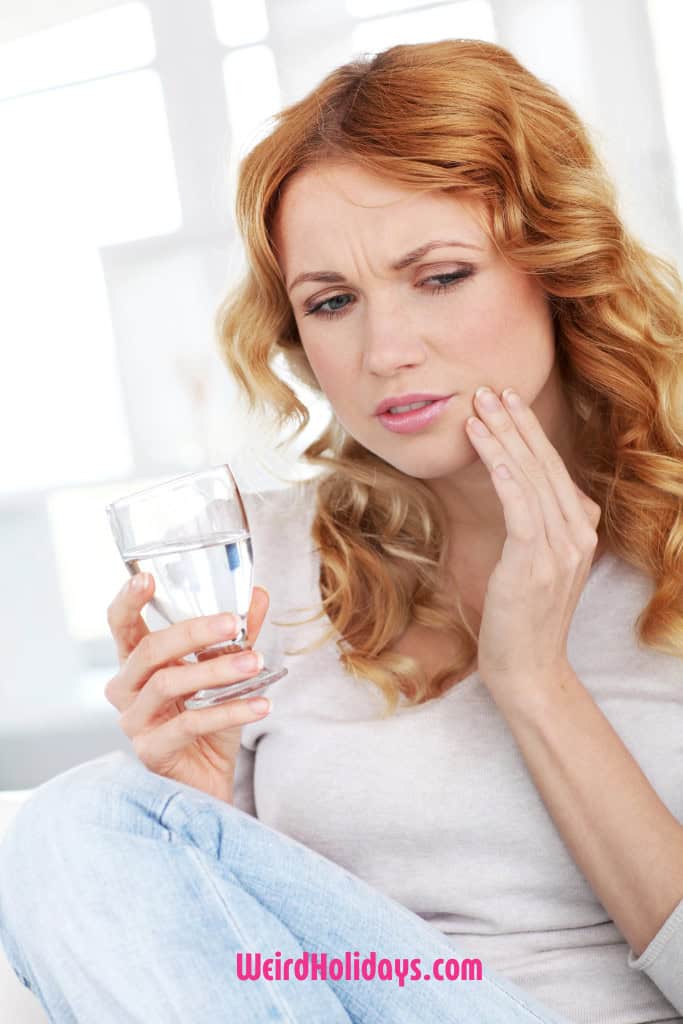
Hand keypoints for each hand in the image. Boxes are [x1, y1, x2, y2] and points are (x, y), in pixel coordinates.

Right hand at [105, 576, 271, 801]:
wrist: (209, 782)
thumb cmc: (209, 723)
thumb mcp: (227, 674)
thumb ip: (238, 635)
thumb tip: (258, 594)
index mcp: (137, 663)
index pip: (121, 625)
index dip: (128, 600)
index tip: (146, 577)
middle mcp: (126, 689)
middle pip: (149, 650)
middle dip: (193, 631)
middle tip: (232, 622)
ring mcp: (134, 721)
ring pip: (169, 684)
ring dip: (217, 670)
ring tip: (256, 662)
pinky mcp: (151, 750)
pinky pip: (189, 724)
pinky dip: (230, 711)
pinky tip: (262, 704)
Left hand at [464, 386, 601, 703]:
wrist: (529, 669)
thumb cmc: (522, 619)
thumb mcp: (538, 567)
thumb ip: (539, 530)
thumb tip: (523, 496)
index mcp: (582, 531)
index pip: (554, 470)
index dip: (530, 433)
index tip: (507, 403)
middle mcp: (579, 534)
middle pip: (546, 465)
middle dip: (516, 423)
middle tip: (489, 390)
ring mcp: (562, 548)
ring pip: (533, 478)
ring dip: (504, 438)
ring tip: (478, 409)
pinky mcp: (536, 562)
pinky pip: (521, 505)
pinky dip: (504, 471)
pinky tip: (486, 446)